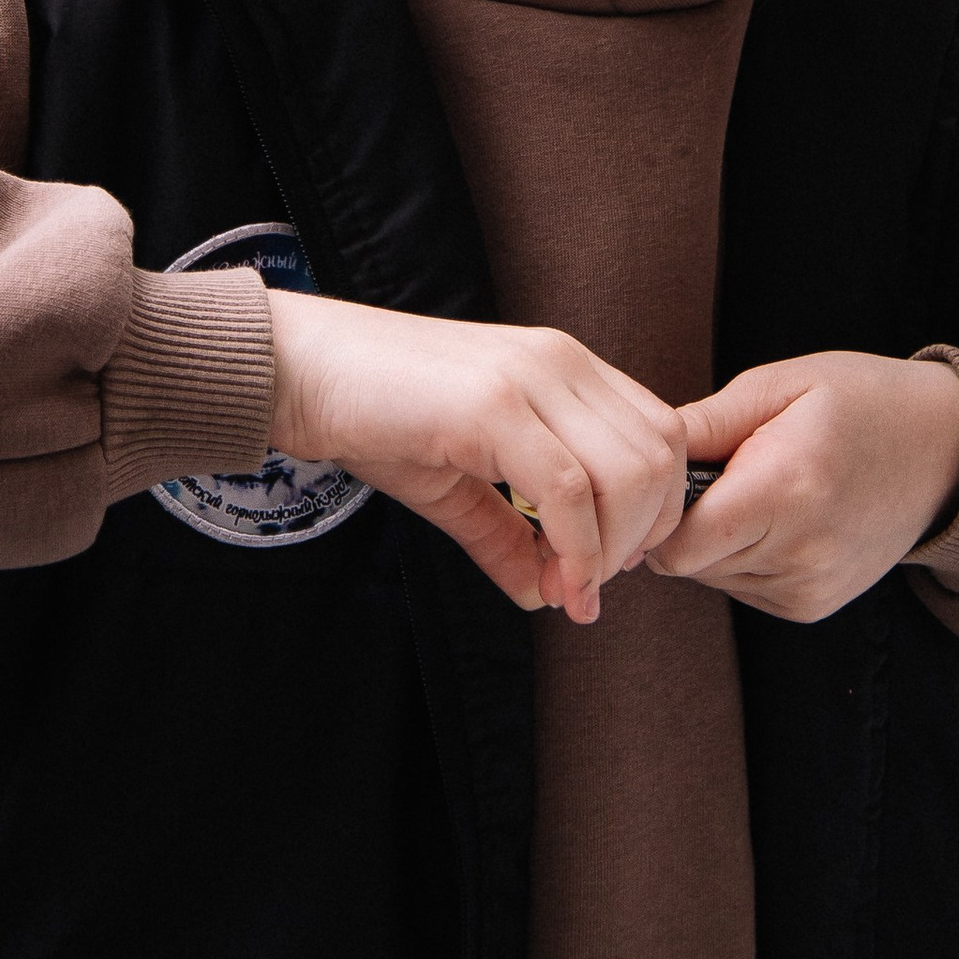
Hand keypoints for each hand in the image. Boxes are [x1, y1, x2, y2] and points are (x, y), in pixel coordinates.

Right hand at [265, 289, 686, 624]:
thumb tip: (546, 597)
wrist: (295, 370)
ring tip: (570, 590)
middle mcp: (561, 361)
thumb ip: (507, 534)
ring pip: (630, 474)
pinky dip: (575, 549)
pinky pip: (568, 490)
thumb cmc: (370, 415)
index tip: (609, 567)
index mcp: (564, 366)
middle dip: (644, 538)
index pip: (662, 435)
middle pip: (662, 457)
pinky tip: (550, 582)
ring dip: (612, 550)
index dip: (657, 511)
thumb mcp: (453, 484)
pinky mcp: (493, 403)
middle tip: (591, 588)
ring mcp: (531, 376)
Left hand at [655, 351, 958, 620]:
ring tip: (758, 488)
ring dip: (715, 539)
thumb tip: (632, 454)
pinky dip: (745, 556)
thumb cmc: (859, 401)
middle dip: (683, 521)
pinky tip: (779, 517)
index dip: (655, 513)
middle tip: (721, 472)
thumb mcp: (779, 386)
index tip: (668, 476)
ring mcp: (811, 588)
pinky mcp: (815, 607)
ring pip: (713, 578)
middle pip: (687, 564)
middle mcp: (800, 553)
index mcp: (785, 490)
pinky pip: (744, 588)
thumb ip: (702, 424)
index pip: (674, 545)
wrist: (947, 451)